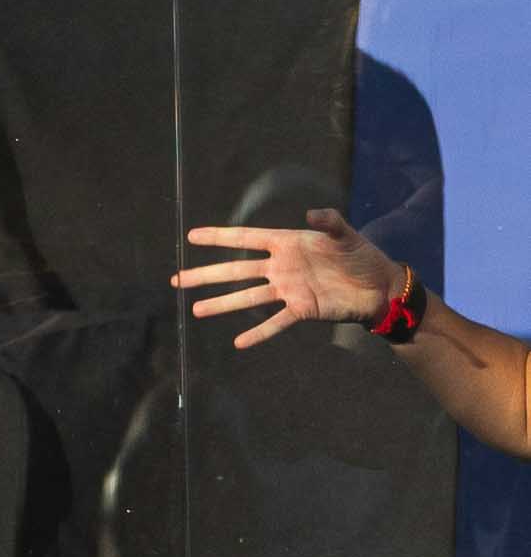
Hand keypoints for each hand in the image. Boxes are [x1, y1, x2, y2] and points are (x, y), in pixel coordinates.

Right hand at [175, 209, 397, 344]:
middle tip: (178, 279)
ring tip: (195, 310)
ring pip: (247, 298)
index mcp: (287, 244)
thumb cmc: (361, 255)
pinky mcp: (301, 310)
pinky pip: (275, 323)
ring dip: (222, 304)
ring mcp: (288, 290)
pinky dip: (259, 333)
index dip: (219, 237)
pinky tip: (239, 343)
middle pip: (236, 271)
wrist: (378, 285)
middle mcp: (281, 267)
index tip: (192, 236)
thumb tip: (312, 213)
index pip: (246, 239)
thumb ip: (329, 221)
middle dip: (206, 275)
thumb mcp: (346, 233)